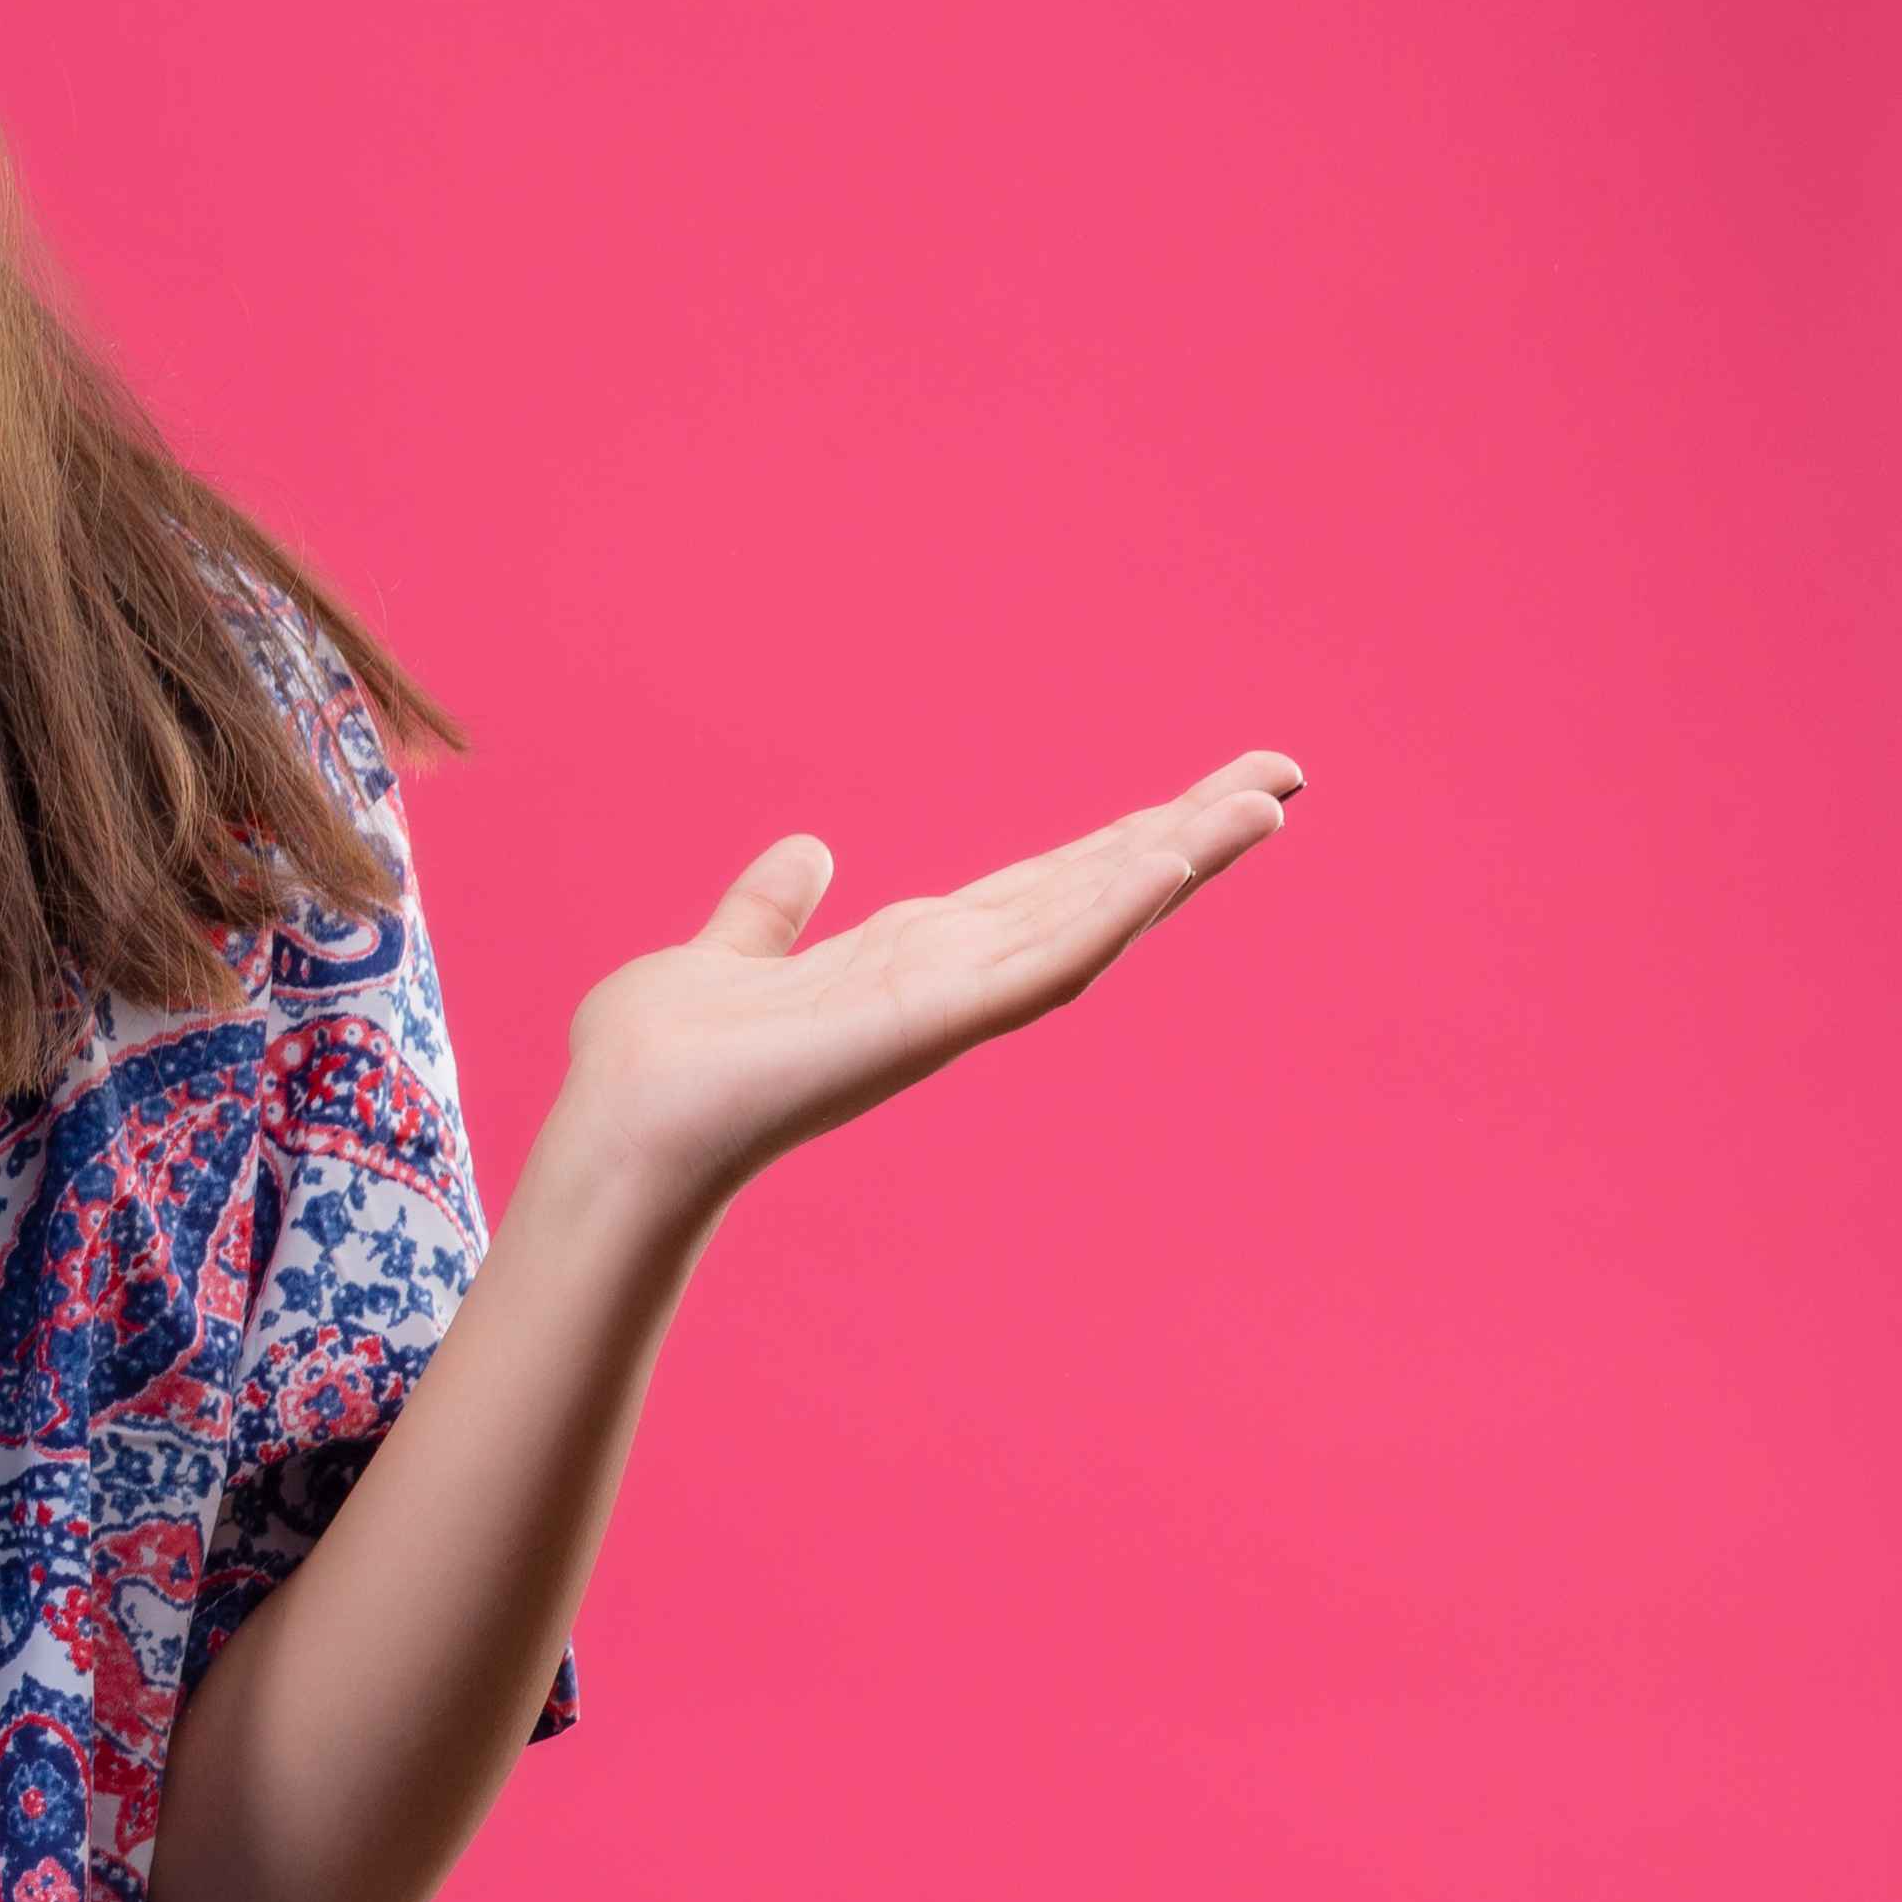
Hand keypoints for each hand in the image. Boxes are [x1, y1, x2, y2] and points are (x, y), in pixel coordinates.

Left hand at [544, 747, 1305, 1218]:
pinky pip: (1042, 966)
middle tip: (1280, 775)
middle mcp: (948, 978)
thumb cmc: (659, 1062)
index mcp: (911, 955)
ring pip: (1091, 921)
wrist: (620, 1127)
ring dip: (1178, 862)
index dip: (1120, 840)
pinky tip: (1172, 866)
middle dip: (1183, 835)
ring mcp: (950, 1004)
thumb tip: (807, 850)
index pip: (1039, 885)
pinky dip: (1108, 917)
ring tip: (1265, 802)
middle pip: (1091, 892)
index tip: (1197, 793)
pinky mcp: (932, 1022)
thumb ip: (769, 911)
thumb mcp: (724, 955)